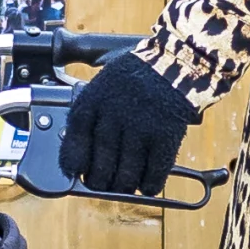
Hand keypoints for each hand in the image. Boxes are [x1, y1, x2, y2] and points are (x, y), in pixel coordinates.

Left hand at [60, 50, 198, 196]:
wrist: (175, 62)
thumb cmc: (137, 76)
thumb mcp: (104, 83)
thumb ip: (92, 112)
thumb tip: (80, 148)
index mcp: (94, 101)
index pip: (76, 139)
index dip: (73, 160)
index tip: (75, 171)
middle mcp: (114, 116)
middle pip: (101, 163)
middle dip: (98, 180)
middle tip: (100, 183)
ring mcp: (140, 128)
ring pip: (126, 174)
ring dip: (122, 186)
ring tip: (122, 185)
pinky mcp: (165, 137)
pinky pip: (154, 172)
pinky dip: (149, 184)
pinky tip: (146, 184)